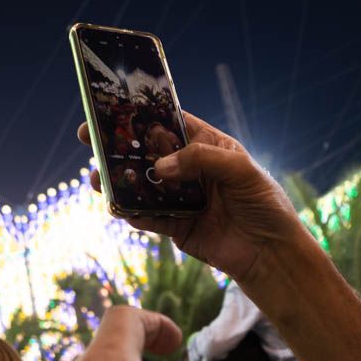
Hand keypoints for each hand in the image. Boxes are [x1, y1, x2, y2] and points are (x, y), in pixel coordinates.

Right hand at [78, 113, 303, 282]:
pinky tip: (116, 206)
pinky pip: (149, 217)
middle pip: (150, 153)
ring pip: (144, 186)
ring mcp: (183, 199)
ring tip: (94, 177)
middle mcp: (193, 170)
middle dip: (120, 146)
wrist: (271, 254)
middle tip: (88, 137)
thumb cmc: (265, 205)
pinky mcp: (178, 227)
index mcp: (210, 147)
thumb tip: (160, 167)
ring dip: (119, 180)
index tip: (116, 106)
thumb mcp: (240, 170)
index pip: (172, 123)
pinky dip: (132, 212)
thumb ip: (200, 160)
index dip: (145, 114)